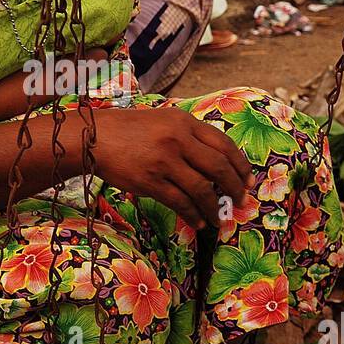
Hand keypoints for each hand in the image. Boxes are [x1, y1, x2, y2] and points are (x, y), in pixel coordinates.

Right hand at [94, 106, 252, 230]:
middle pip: (219, 168)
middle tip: (240, 201)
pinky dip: (193, 215)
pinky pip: (180, 202)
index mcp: (185, 122)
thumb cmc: (130, 130)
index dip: (241, 165)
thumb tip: (216, 164)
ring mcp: (164, 161)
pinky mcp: (150, 181)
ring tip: (219, 218)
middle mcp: (178, 139)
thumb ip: (189, 135)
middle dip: (235, 188)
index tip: (248, 180)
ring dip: (214, 208)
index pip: (224, 144)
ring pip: (202, 189)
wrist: (95, 137)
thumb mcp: (164, 121)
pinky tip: (198, 222)